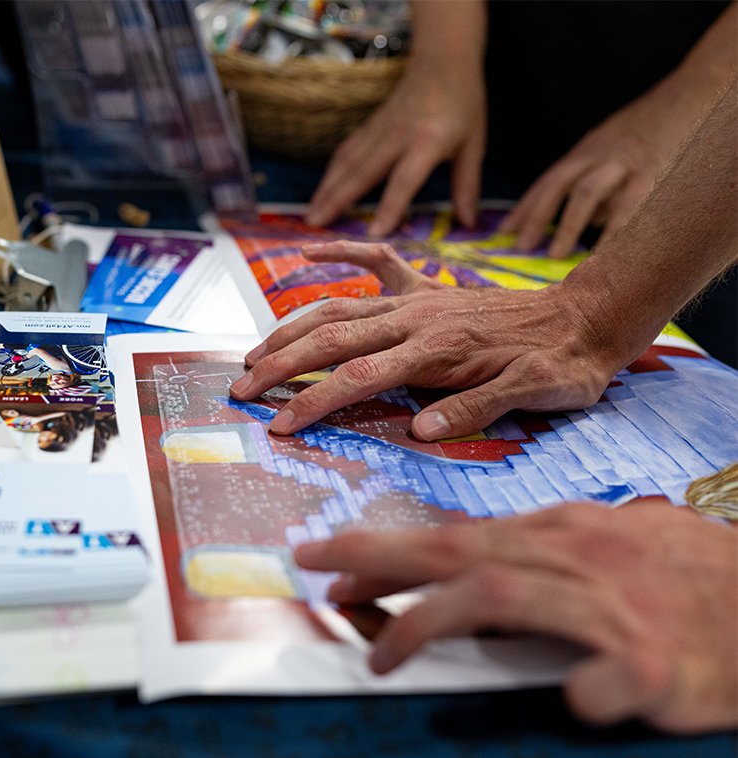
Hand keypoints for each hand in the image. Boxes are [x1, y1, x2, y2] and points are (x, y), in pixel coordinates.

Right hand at [229, 240, 629, 440]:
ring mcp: (418, 299)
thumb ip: (476, 408)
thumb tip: (418, 430)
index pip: (359, 377)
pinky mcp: (427, 289)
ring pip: (339, 306)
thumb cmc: (565, 363)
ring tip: (255, 352)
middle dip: (281, 365)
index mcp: (437, 349)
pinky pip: (376, 263)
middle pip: (332, 337)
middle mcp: (417, 318)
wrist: (592, 315)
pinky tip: (307, 251)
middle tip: (242, 388)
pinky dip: (339, 254)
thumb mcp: (536, 394)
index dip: (314, 401)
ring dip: (292, 328)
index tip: (278, 425)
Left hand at [294, 501, 737, 732]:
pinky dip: (578, 688)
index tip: (331, 559)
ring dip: (431, 624)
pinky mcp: (655, 661)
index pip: (453, 539)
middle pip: (459, 554)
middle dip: (379, 560)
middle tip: (319, 573)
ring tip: (384, 659)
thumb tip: (472, 564)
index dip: (387, 549)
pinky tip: (568, 701)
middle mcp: (574, 559)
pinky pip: (604, 677)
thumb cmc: (681, 573)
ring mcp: (611, 607)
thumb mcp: (601, 544)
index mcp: (557, 535)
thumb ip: (536, 553)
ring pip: (502, 599)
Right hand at [305, 55, 486, 236]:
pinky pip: (347, 152)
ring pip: (348, 162)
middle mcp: (398, 135)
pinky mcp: (370, 126)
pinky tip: (322, 191)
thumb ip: (467, 185)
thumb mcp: (474, 145)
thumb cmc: (464, 102)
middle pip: (362, 172)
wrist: (443, 59)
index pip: (405, 180)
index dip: (390, 207)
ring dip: (327, 189)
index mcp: (428, 141)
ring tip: (311, 214)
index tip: (374, 234)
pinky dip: (331, 173)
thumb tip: (469, 223)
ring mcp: (380, 129)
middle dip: (337, 200)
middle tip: (316, 225)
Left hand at [500, 74, 713, 257]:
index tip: (504, 233)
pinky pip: (630, 205)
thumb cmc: (646, 132)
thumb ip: (593, 189)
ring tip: (556, 255)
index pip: (548, 181)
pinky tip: (603, 252)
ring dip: (568, 224)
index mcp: (585, 151)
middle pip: (559, 183)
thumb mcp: (609, 153)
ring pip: (588, 192)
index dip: (524, 207)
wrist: (690, 94)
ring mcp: (625, 162)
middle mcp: (599, 155)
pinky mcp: (653, 172)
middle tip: (521, 246)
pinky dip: (614, 230)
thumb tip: (573, 227)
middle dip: (537, 215)